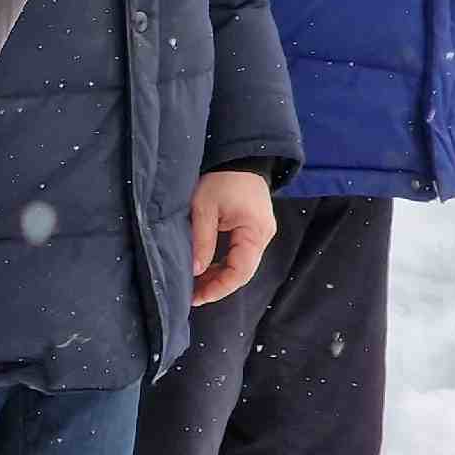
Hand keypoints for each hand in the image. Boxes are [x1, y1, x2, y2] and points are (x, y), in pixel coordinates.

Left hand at [189, 169, 275, 305]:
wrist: (239, 157)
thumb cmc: (221, 179)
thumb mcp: (204, 208)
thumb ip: (201, 240)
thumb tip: (195, 271)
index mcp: (255, 232)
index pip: (240, 271)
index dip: (219, 288)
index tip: (197, 297)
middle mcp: (263, 236)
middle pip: (242, 271)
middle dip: (217, 285)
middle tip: (192, 295)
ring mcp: (260, 233)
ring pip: (240, 264)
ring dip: (218, 275)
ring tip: (194, 285)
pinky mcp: (253, 229)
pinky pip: (239, 254)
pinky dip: (223, 263)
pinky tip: (205, 268)